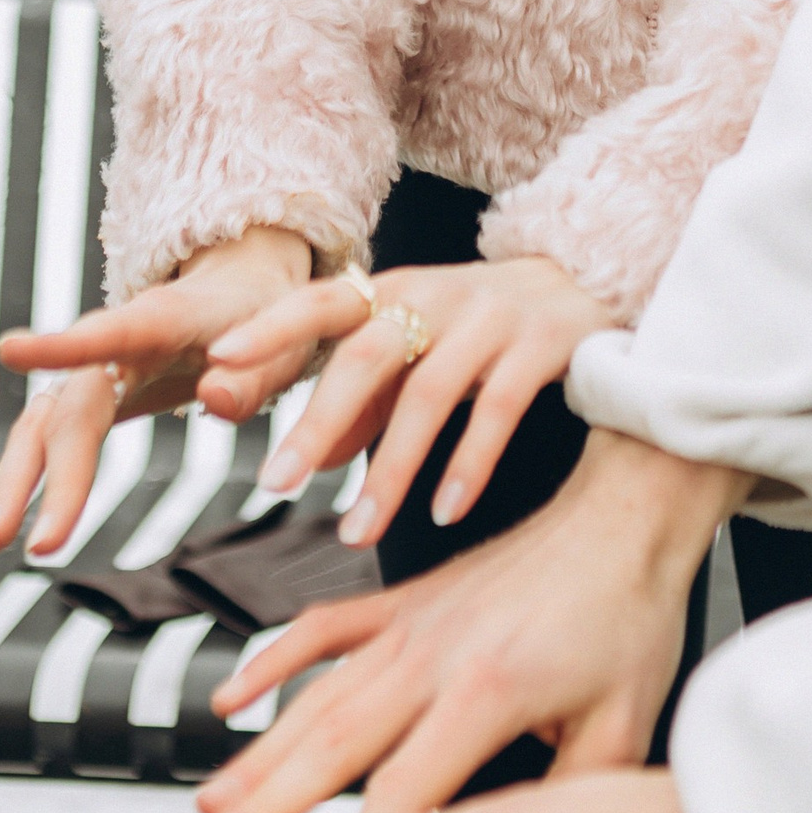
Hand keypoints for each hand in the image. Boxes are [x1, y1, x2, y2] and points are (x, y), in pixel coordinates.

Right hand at [0, 223, 317, 558]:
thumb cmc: (267, 318)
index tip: (11, 349)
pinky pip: (47, 440)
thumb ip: (255, 378)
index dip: (62, 343)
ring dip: (12, 482)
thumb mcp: (283, 341)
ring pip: (43, 426)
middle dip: (37, 475)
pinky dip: (18, 479)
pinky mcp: (94, 398)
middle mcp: (114, 347)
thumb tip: (215, 403)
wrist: (242, 290)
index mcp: (161, 322)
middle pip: (68, 408)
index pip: (109, 333)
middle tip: (9, 541)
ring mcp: (97, 373)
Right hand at [191, 430, 746, 812]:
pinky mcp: (406, 599)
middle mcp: (434, 655)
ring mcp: (412, 623)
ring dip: (258, 753)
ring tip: (209, 807)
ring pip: (316, 696)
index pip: (406, 795)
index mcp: (488, 692)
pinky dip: (273, 660)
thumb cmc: (631, 615)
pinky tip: (231, 695)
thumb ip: (565, 797)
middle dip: (267, 809)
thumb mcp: (621, 722)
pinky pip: (325, 628)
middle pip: (334, 746)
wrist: (625, 516)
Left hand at [248, 253, 615, 550]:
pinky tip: (445, 513)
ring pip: (428, 394)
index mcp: (396, 290)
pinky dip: (468, 464)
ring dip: (390, 469)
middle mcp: (439, 295)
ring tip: (357, 532)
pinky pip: (499, 410)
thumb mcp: (422, 346)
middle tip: (274, 484)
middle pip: (368, 355)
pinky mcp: (542, 346)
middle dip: (317, 421)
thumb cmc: (486, 323)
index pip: (321, 301)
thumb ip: (369, 398)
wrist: (593, 280)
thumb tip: (315, 458)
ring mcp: (492, 318)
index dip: (270, 327)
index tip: (218, 361)